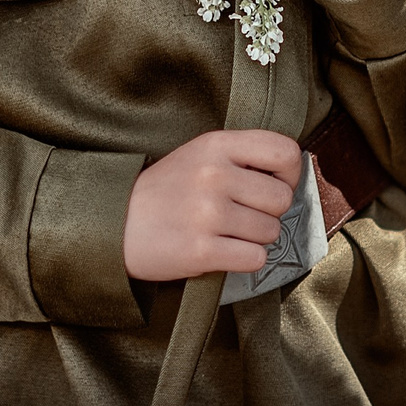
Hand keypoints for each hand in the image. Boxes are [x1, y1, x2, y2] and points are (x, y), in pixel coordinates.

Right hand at [124, 129, 301, 280]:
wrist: (114, 223)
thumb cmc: (164, 190)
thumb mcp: (199, 154)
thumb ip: (241, 156)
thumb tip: (290, 175)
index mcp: (217, 145)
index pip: (285, 152)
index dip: (289, 175)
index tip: (273, 186)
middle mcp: (214, 175)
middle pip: (282, 199)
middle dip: (269, 213)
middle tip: (243, 215)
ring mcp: (207, 213)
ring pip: (270, 232)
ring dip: (255, 239)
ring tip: (227, 233)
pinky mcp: (201, 250)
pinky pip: (254, 258)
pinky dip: (245, 260)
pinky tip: (224, 251)